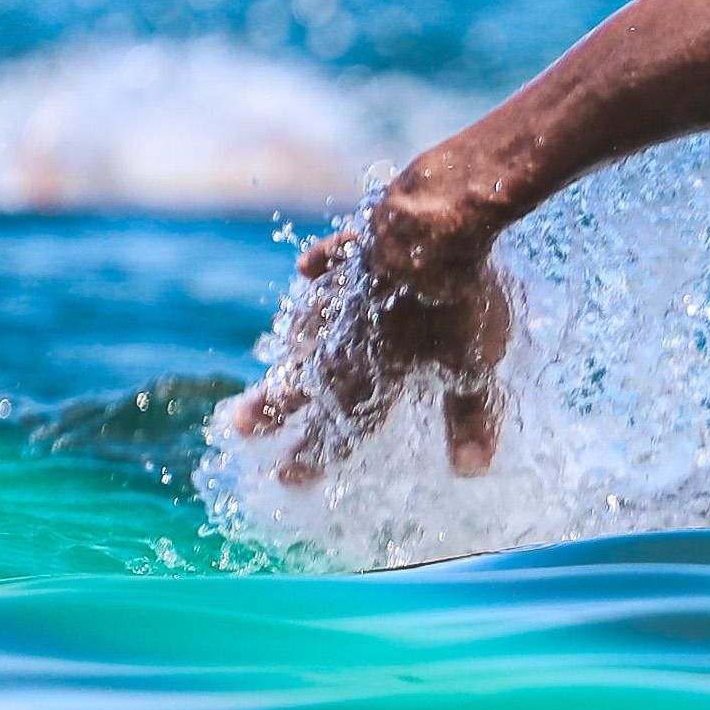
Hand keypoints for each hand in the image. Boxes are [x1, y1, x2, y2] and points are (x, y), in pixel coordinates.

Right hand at [224, 193, 514, 481]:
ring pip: (308, 325)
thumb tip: (470, 472)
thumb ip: (467, 418)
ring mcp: (344, 293)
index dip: (315, 456)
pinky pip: (329, 263)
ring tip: (268, 355)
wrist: (430, 231)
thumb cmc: (454, 306)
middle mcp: (345, 340)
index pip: (340, 429)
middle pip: (304, 381)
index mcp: (372, 377)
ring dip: (288, 343)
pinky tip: (305, 269)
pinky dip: (319, 268)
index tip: (284, 478)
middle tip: (236, 425)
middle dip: (272, 407)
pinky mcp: (356, 250)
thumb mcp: (473, 369)